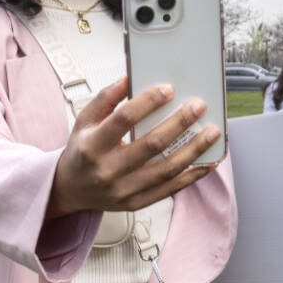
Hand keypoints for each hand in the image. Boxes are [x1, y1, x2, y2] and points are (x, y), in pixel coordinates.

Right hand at [48, 78, 219, 217]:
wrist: (70, 190)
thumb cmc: (81, 151)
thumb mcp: (84, 121)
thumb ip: (105, 99)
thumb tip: (130, 78)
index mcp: (92, 145)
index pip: (124, 119)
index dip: (148, 102)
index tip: (169, 89)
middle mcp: (108, 170)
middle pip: (151, 144)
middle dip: (179, 122)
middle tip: (199, 106)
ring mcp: (123, 190)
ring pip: (166, 169)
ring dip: (193, 150)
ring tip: (212, 132)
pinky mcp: (136, 203)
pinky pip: (170, 190)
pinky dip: (192, 176)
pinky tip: (208, 162)